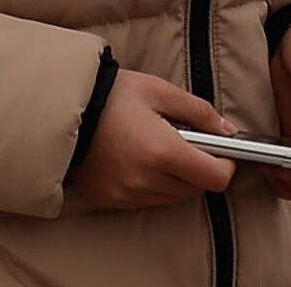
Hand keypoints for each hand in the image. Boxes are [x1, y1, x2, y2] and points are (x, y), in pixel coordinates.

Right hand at [69, 70, 233, 212]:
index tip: (222, 152)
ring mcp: (128, 194)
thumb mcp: (160, 91)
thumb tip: (227, 131)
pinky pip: (148, 200)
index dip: (226, 165)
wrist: (63, 110)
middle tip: (188, 142)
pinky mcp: (112, 200)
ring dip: (178, 179)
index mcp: (163, 151)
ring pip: (172, 197)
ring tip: (161, 148)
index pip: (214, 178)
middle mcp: (147, 180)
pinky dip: (155, 186)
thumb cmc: (113, 95)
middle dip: (200, 169)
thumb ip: (200, 111)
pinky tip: (142, 160)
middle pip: (195, 189)